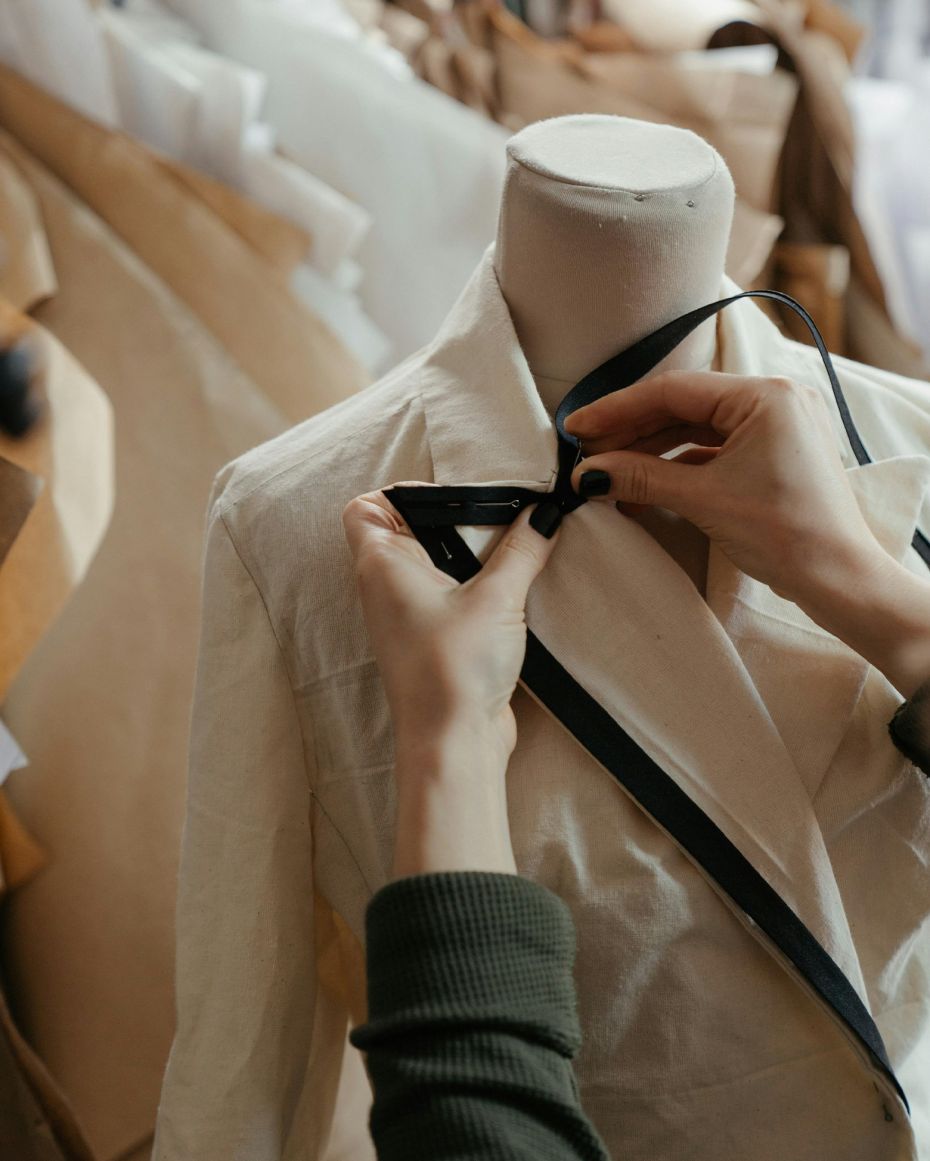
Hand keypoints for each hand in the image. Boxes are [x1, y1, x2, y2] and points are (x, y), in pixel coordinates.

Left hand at [342, 484, 560, 769]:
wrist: (455, 743)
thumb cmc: (453, 668)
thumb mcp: (496, 598)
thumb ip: (522, 549)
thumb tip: (546, 513)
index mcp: (381, 565)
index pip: (365, 508)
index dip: (399, 492)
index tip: (452, 495)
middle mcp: (387, 587)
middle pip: (409, 530)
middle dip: (453, 519)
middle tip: (500, 512)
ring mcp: (409, 615)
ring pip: (435, 563)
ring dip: (471, 553)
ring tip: (515, 543)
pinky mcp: (435, 639)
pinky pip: (451, 594)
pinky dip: (478, 583)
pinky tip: (516, 582)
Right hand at [565, 370, 890, 605]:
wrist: (839, 580)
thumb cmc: (787, 534)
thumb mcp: (703, 499)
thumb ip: (640, 477)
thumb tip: (588, 474)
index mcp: (766, 395)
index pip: (673, 390)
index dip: (617, 409)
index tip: (577, 427)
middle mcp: (775, 399)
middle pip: (683, 406)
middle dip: (630, 431)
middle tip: (585, 452)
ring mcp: (777, 426)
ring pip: (696, 428)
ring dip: (650, 449)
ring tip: (607, 470)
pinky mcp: (774, 454)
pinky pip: (713, 449)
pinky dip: (677, 465)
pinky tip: (643, 482)